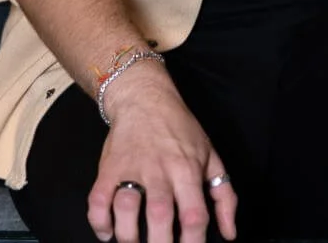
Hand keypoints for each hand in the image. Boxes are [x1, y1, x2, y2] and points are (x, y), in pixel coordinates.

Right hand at [87, 62, 236, 242]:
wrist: (145, 99)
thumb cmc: (181, 130)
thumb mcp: (211, 156)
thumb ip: (224, 196)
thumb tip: (230, 233)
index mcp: (188, 170)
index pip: (194, 215)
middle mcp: (160, 170)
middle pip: (160, 215)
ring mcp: (131, 169)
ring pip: (125, 208)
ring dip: (128, 235)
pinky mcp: (108, 168)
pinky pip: (97, 201)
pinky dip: (99, 223)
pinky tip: (108, 234)